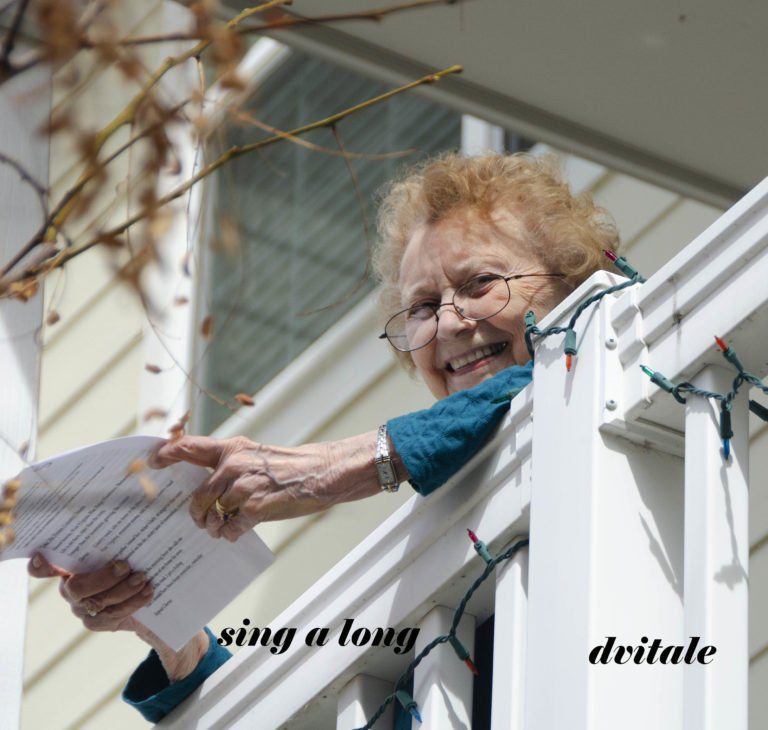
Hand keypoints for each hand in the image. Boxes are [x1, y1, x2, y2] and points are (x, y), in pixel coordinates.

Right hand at [28, 553, 208, 679]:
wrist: (143, 594)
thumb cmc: (130, 561)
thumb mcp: (123, 548)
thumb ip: (118, 538)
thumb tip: (136, 510)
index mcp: (70, 566)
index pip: (44, 568)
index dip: (40, 566)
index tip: (41, 556)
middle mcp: (71, 588)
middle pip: (76, 588)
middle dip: (102, 578)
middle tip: (124, 566)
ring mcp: (82, 607)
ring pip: (98, 603)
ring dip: (124, 590)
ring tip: (142, 578)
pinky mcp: (97, 622)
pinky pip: (113, 615)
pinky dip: (134, 602)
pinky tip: (148, 592)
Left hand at [151, 433, 381, 540]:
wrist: (320, 473)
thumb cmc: (288, 467)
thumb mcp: (255, 455)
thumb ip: (228, 465)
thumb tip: (204, 484)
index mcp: (231, 449)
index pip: (187, 447)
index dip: (165, 454)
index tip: (151, 462)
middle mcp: (232, 465)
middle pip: (196, 497)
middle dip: (195, 514)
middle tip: (201, 521)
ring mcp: (243, 486)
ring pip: (211, 515)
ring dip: (214, 526)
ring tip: (224, 527)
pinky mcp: (255, 507)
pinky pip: (230, 529)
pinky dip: (232, 534)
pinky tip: (240, 530)